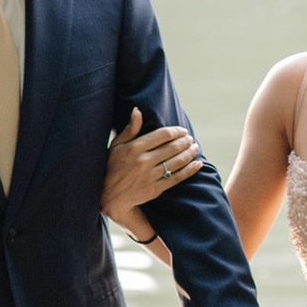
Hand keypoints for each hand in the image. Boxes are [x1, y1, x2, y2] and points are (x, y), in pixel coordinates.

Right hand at [103, 104, 201, 248]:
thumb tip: (137, 110)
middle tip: (190, 139)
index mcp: (135, 148)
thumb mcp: (116, 145)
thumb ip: (130, 129)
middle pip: (172, 148)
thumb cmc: (111, 166)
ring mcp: (150, 176)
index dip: (176, 131)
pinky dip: (189, 170)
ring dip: (189, 153)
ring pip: (176, 162)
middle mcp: (143, 161)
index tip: (182, 130)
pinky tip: (197, 164)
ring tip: (195, 148)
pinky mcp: (155, 189)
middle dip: (185, 142)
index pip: (162, 135)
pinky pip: (176, 178)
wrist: (108, 196)